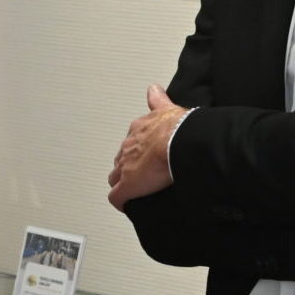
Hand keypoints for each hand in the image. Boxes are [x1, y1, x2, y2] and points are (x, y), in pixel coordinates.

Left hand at [107, 85, 185, 209]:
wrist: (177, 140)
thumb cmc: (177, 127)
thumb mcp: (167, 107)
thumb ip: (158, 100)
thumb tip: (153, 88)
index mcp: (138, 130)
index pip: (131, 141)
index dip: (136, 150)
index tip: (142, 155)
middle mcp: (128, 146)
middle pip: (121, 159)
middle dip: (128, 167)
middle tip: (141, 175)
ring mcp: (125, 167)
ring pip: (116, 177)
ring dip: (123, 183)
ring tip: (135, 192)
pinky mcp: (127, 186)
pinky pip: (117, 198)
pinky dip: (122, 202)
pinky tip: (128, 206)